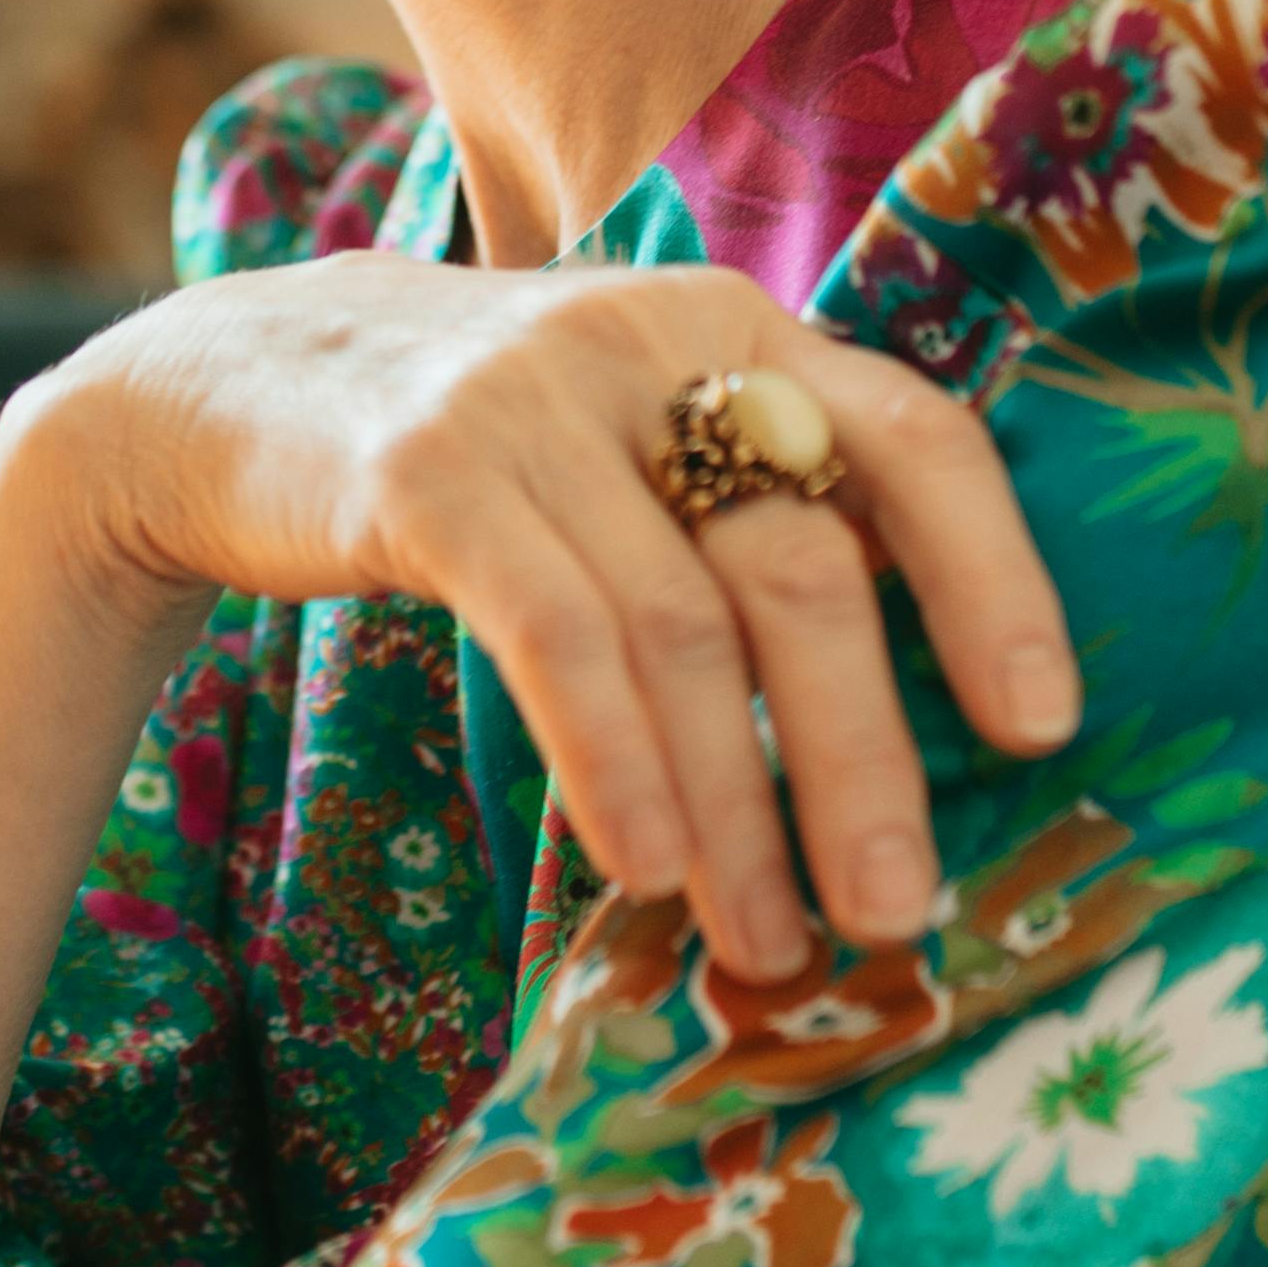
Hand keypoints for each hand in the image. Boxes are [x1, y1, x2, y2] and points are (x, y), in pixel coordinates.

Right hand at [19, 253, 1075, 977]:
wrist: (225, 386)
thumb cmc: (478, 448)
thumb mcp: (629, 428)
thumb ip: (749, 505)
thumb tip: (905, 717)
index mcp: (735, 326)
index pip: (917, 439)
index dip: (996, 582)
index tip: (1042, 730)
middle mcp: (650, 340)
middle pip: (806, 567)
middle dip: (865, 760)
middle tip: (899, 913)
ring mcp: (531, 398)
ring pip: (682, 628)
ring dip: (739, 808)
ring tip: (768, 941)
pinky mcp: (421, 470)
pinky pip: (554, 637)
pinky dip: (616, 765)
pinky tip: (650, 866)